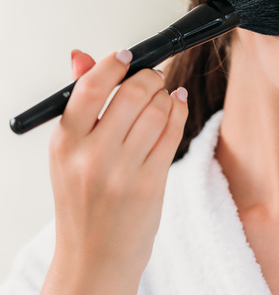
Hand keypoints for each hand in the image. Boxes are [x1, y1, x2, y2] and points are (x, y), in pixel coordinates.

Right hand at [41, 50, 188, 294]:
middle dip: (150, 77)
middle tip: (154, 76)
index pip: (90, 87)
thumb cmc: (83, 206)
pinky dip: (180, 112)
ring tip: (166, 94)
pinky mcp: (151, 183)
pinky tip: (178, 106)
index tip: (127, 54)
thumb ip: (80, 105)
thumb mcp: (68, 155)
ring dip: (167, 95)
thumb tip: (82, 57)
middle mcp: (91, 155)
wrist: (94, 257)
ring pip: (157, 110)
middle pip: (132, 94)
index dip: (113, 63)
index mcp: (64, 143)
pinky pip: (172, 133)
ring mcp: (122, 170)